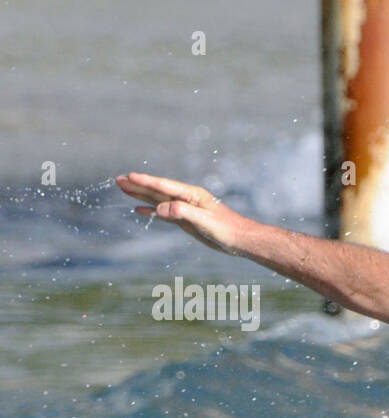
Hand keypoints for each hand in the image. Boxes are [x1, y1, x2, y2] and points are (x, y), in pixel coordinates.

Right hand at [115, 172, 247, 254]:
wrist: (240, 240)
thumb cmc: (226, 229)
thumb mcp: (204, 220)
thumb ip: (182, 212)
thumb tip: (160, 209)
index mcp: (192, 195)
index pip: (164, 186)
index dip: (146, 182)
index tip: (129, 177)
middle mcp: (186, 199)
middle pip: (158, 190)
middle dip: (138, 185)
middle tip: (118, 180)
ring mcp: (185, 209)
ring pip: (158, 200)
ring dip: (141, 195)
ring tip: (123, 189)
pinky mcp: (185, 221)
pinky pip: (164, 213)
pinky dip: (151, 211)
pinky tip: (139, 209)